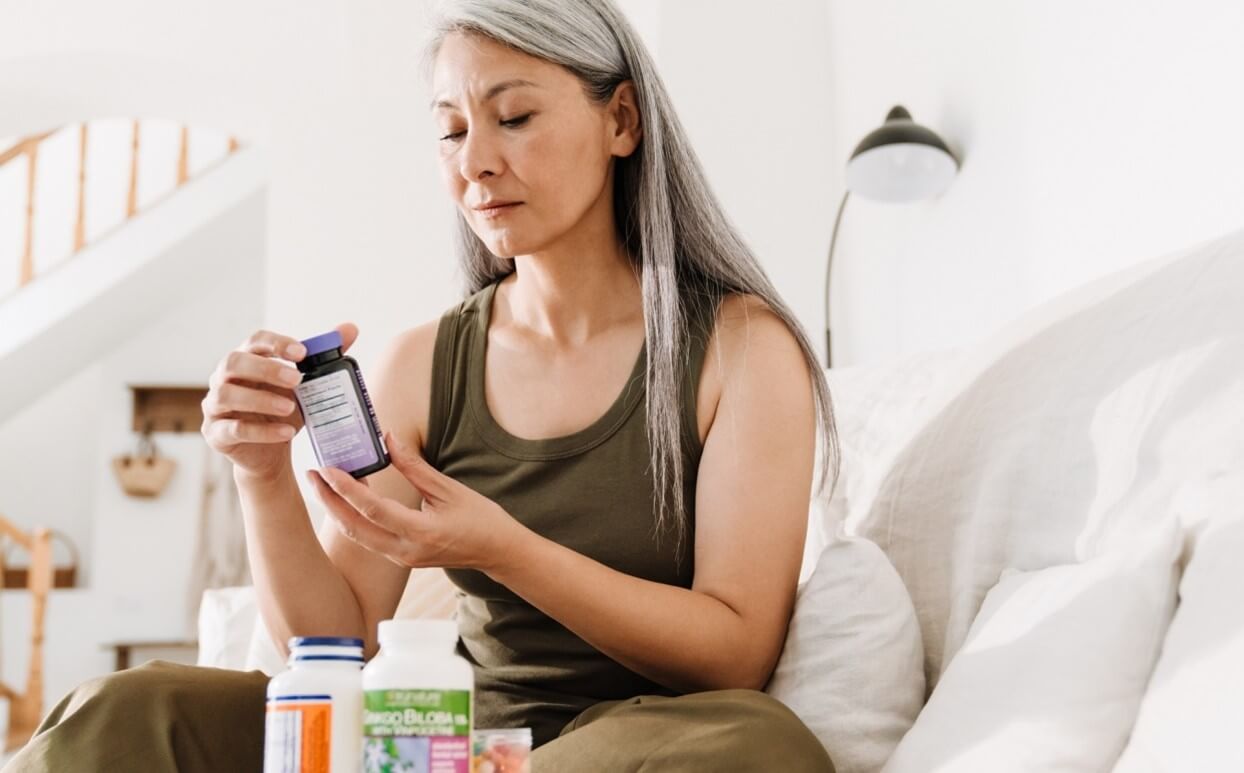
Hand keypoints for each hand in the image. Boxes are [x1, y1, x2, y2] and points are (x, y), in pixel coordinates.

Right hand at [202, 324, 358, 481]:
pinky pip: (234, 429)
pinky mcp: (216, 434)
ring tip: (290, 407)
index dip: (276, 343)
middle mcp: (223, 379)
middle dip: (265, 368)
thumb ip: (324, 357)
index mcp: (246, 360)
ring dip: (260, 399)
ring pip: (226, 395)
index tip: (302, 352)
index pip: (254, 341)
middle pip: (233, 362)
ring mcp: (215, 406)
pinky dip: (262, 431)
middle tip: (297, 380)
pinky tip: (286, 432)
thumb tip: (350, 328)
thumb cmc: (283, 411)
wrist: (271, 453)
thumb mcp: (306, 386)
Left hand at [306, 429, 523, 571]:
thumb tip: (388, 439)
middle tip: (312, 474)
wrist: (497, 552)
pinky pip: (368, 538)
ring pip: (357, 535)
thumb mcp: (450, 489)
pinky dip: (354, 517)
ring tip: (323, 483)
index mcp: (421, 532)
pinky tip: (348, 496)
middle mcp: (406, 550)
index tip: (328, 469)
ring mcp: (402, 557)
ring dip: (337, 509)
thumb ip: (415, 467)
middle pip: (354, 527)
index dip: (347, 489)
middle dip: (329, 501)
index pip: (373, 510)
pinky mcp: (401, 557)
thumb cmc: (481, 519)